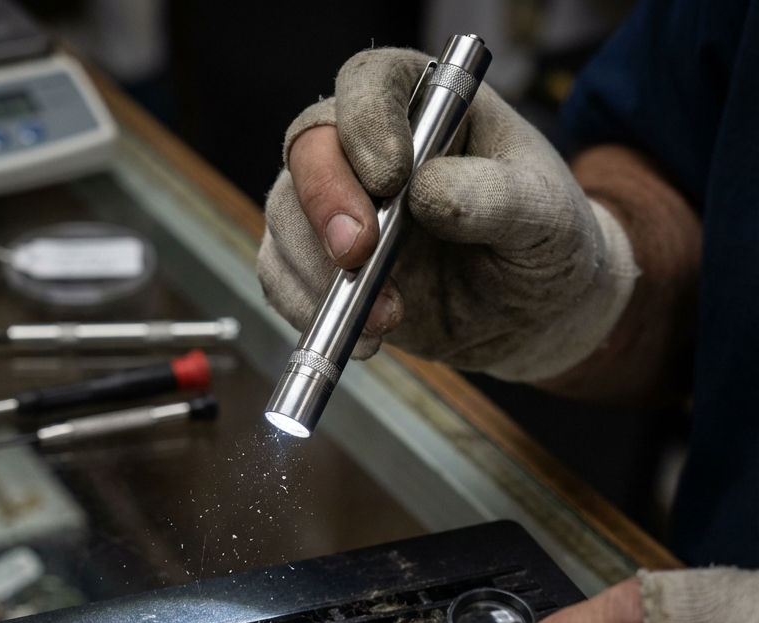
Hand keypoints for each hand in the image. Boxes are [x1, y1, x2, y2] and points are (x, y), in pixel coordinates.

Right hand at [257, 47, 638, 376]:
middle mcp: (366, 147)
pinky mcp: (318, 265)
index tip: (393, 179)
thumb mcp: (546, 216)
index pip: (370, 84)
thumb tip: (428, 192)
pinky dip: (307, 311)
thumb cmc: (542, 244)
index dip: (367, 124)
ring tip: (387, 318)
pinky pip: (280, 277)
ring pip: (285, 217)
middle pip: (309, 148)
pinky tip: (361, 336)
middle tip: (358, 253)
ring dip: (323, 274)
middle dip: (326, 203)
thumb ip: (497, 198)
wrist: (528, 312)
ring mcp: (335, 207)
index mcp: (426, 105)